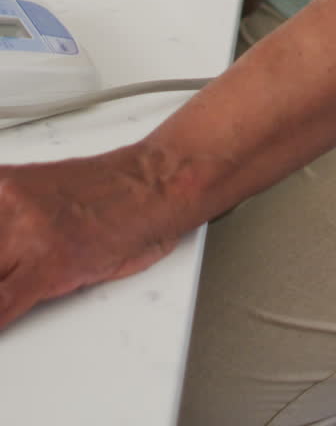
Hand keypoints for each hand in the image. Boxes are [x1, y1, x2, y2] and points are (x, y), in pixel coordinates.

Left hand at [0, 148, 181, 331]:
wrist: (153, 184)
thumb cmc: (102, 190)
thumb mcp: (31, 189)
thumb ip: (3, 213)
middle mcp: (6, 203)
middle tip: (2, 269)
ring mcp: (27, 234)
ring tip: (8, 280)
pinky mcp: (49, 264)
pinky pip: (1, 305)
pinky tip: (3, 319)